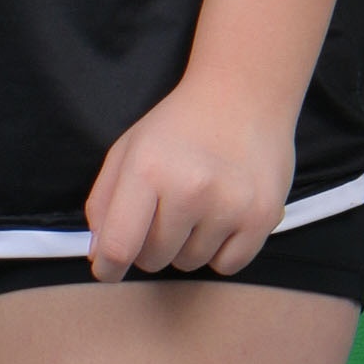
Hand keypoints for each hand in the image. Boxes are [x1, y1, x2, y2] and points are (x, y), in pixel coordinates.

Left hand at [82, 76, 295, 281]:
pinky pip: (227, 265)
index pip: (119, 246)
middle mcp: (190, 189)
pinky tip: (223, 216)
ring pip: (189, 263)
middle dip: (150, 244)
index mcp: (148, 169)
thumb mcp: (128, 148)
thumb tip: (100, 256)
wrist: (244, 94)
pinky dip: (220, 250)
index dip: (108, 267)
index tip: (108, 270)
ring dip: (186, 245)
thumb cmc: (179, 124)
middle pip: (153, 259)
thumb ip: (104, 201)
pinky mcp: (263, 216)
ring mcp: (230, 204)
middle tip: (165, 210)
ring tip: (198, 205)